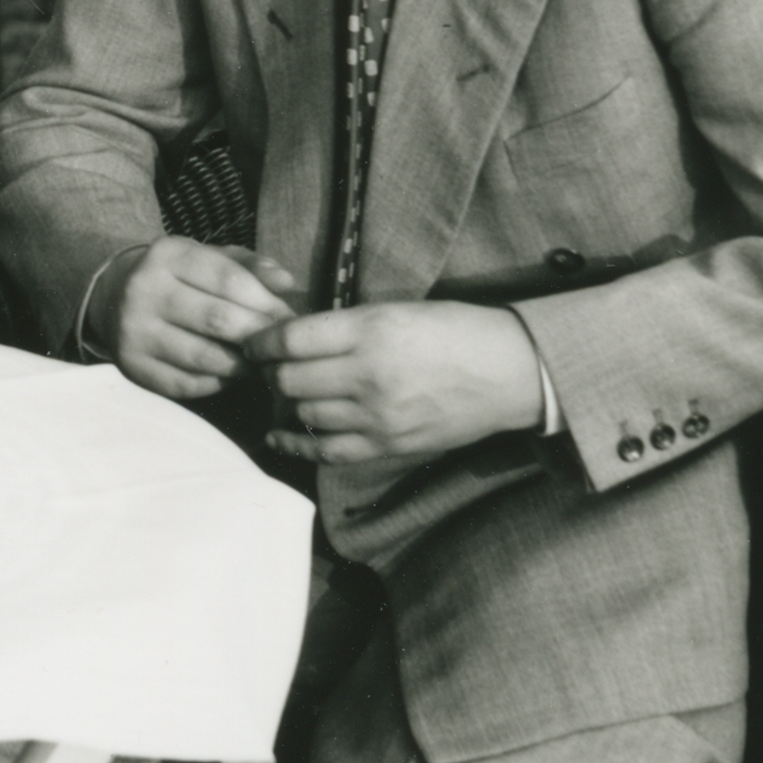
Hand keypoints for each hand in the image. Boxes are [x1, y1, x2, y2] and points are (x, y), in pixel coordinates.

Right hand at [96, 238, 303, 399]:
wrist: (113, 297)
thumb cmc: (178, 277)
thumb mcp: (207, 258)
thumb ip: (249, 266)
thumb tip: (286, 282)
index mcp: (167, 255)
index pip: (229, 280)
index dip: (266, 303)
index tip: (288, 318)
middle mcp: (144, 290)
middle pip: (219, 320)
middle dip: (258, 336)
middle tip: (279, 346)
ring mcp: (134, 332)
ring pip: (205, 358)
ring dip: (242, 364)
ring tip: (259, 361)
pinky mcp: (133, 367)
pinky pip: (188, 384)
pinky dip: (217, 383)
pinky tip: (228, 374)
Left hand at [255, 301, 542, 463]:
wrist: (509, 372)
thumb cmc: (453, 330)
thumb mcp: (395, 310)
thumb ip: (344, 325)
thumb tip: (291, 336)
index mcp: (369, 330)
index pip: (291, 339)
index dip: (262, 341)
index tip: (252, 341)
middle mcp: (369, 375)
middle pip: (290, 379)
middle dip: (271, 372)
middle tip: (268, 366)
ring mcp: (379, 416)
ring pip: (305, 414)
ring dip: (287, 403)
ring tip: (284, 391)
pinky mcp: (390, 446)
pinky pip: (328, 452)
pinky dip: (298, 444)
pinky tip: (280, 435)